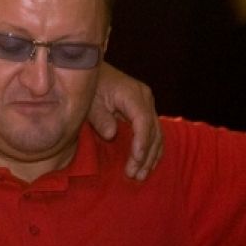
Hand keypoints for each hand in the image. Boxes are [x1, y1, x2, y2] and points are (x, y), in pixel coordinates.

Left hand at [88, 62, 162, 180]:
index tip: (136, 161)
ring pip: (157, 134)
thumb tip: (111, 135)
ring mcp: (147, 104)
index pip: (143, 122)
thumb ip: (100, 117)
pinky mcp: (144, 111)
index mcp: (133, 94)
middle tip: (136, 175)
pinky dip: (150, 149)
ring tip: (140, 175)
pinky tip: (144, 164)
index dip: (142, 143)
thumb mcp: (89, 101)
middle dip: (146, 156)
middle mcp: (145, 99)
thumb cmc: (89, 86)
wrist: (90, 69)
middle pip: (153, 131)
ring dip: (150, 156)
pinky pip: (152, 133)